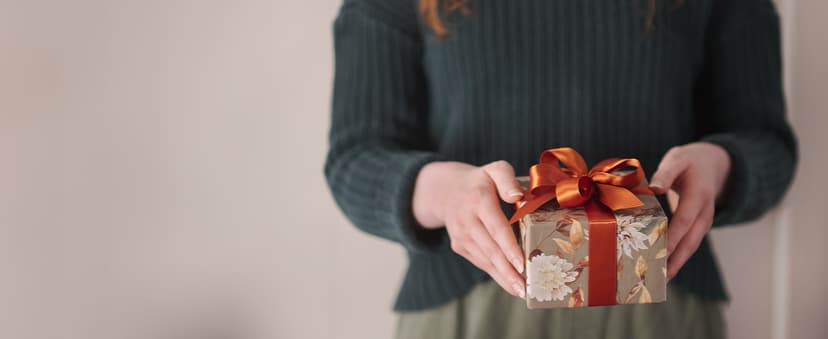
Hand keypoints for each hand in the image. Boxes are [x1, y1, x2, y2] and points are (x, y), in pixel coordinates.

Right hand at [412, 160, 525, 297]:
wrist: (446, 190)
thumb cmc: (482, 181)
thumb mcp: (495, 169)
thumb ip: (507, 179)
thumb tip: (518, 197)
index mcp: (478, 199)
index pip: (496, 226)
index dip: (509, 247)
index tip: (522, 263)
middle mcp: (466, 220)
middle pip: (491, 249)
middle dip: (508, 271)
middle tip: (526, 287)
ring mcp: (460, 235)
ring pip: (485, 260)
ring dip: (503, 278)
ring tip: (522, 291)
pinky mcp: (459, 246)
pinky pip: (480, 262)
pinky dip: (496, 275)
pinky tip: (511, 285)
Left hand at [650, 142, 730, 280]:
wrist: (712, 163)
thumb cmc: (689, 162)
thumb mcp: (677, 160)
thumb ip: (666, 173)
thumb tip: (655, 188)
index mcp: (698, 195)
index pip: (684, 220)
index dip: (672, 238)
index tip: (659, 253)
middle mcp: (704, 212)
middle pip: (691, 241)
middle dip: (675, 260)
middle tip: (659, 278)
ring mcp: (704, 221)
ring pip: (692, 246)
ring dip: (677, 263)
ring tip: (660, 281)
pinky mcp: (699, 226)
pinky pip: (689, 244)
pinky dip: (677, 257)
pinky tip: (663, 269)